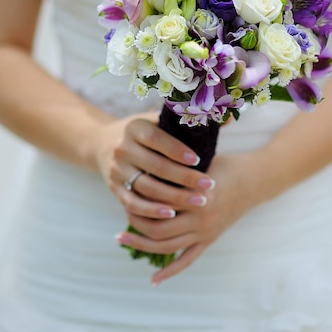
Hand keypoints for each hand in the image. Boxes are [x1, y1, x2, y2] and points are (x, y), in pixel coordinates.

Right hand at [94, 112, 216, 220]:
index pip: (156, 139)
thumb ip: (189, 119)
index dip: (176, 150)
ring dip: (173, 197)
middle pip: (155, 166)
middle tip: (209, 185)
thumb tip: (228, 117)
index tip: (198, 160)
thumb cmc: (143, 132)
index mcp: (134, 128)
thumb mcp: (158, 119)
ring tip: (199, 202)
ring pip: (146, 187)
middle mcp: (122, 149)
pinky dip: (151, 211)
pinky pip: (133, 203)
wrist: (102, 144)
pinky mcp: (115, 189)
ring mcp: (117, 170)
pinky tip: (171, 214)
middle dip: (184, 178)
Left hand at [116, 149, 272, 283]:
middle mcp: (200, 218)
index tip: (124, 193)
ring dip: (143, 245)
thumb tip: (145, 160)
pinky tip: (154, 279)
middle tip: (121, 220)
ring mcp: (205, 232)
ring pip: (168, 246)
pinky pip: (187, 260)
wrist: (256, 180)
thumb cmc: (225, 164)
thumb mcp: (200, 160)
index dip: (139, 200)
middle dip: (136, 225)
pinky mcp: (210, 240)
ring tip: (123, 239)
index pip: (159, 203)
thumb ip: (176, 165)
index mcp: (196, 195)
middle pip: (158, 229)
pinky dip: (171, 271)